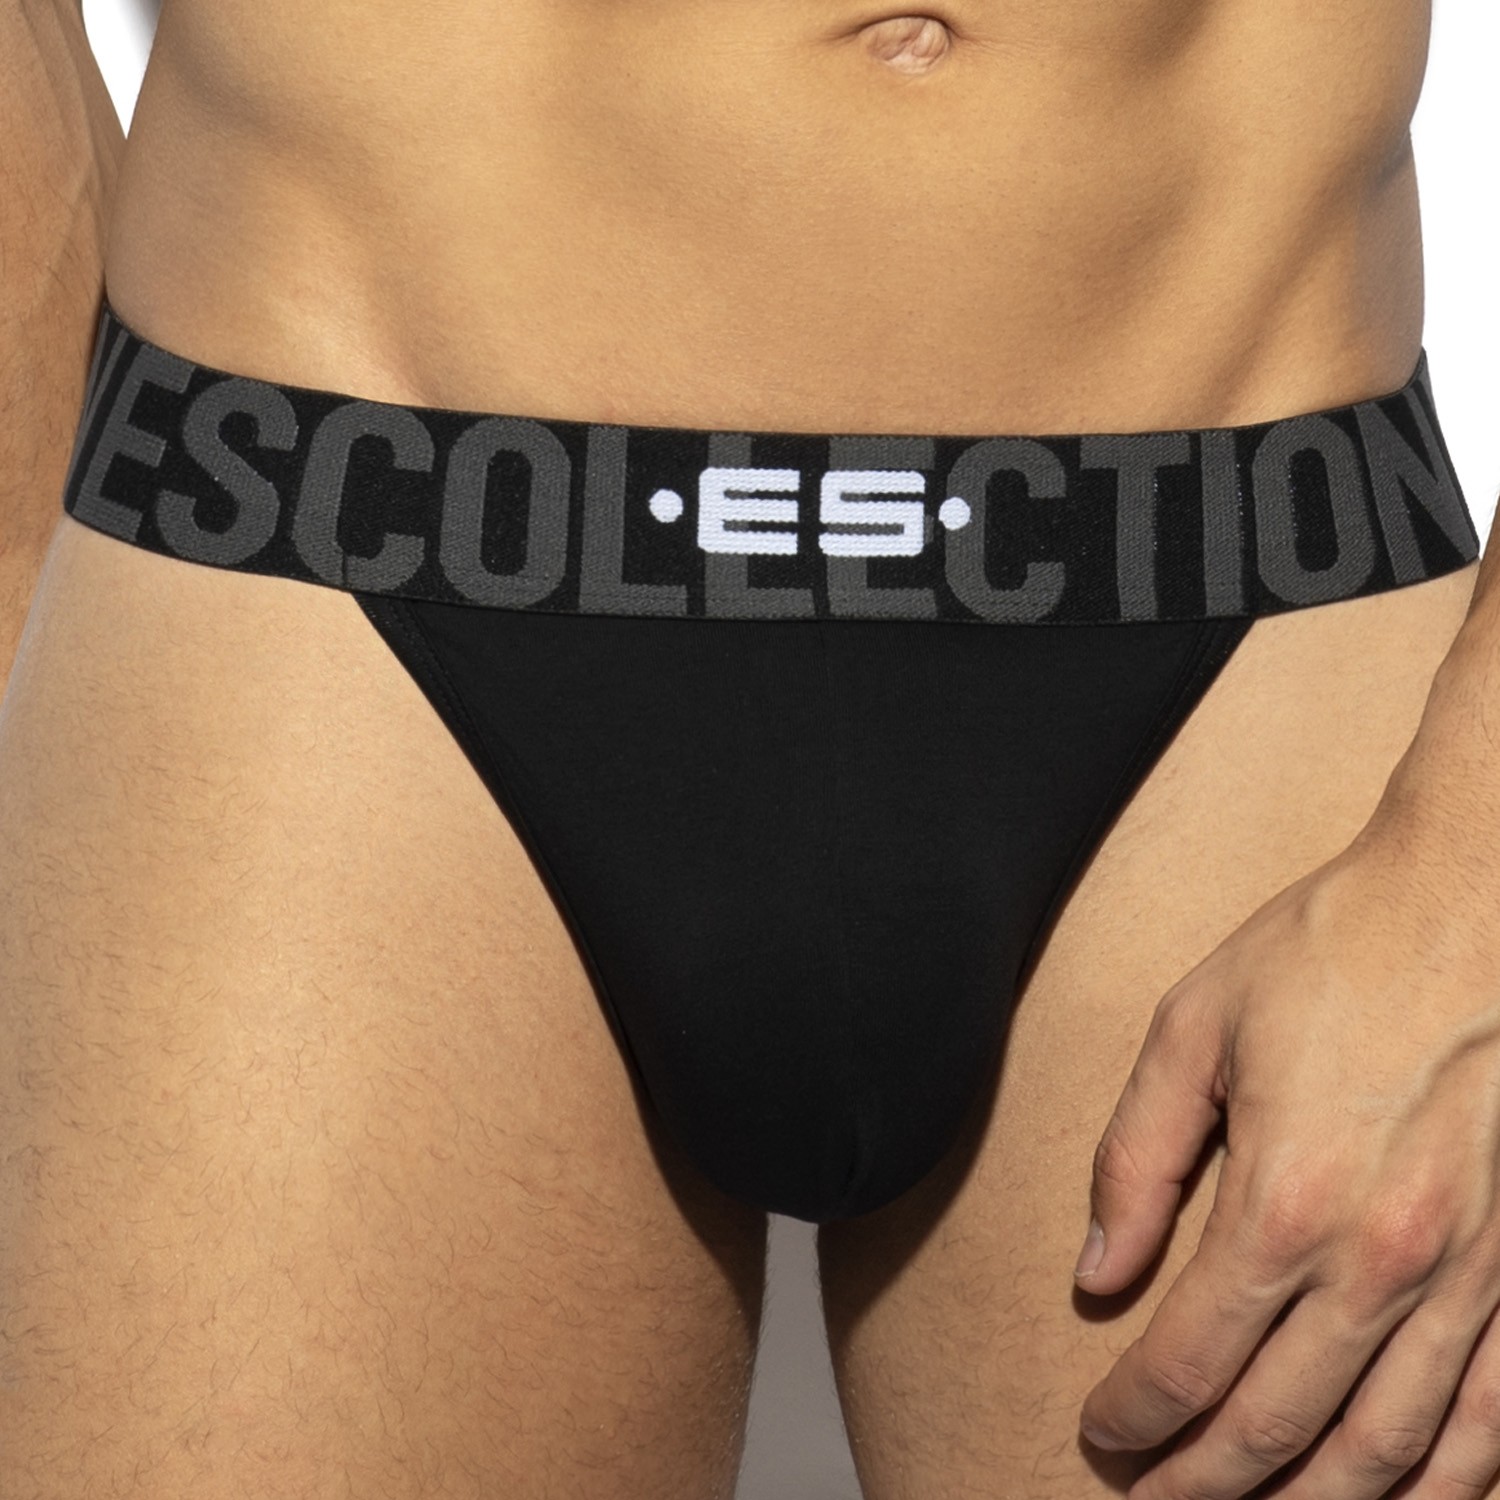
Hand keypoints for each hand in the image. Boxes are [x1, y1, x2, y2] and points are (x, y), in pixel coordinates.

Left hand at [1074, 808, 1499, 1499]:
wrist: (1475, 901)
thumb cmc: (1328, 954)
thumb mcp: (1193, 1029)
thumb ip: (1136, 1158)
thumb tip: (1097, 1272)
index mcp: (1284, 1200)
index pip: (1189, 1358)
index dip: (1135, 1415)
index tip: (1101, 1436)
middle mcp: (1381, 1261)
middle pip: (1280, 1425)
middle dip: (1206, 1482)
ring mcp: (1471, 1276)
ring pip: (1393, 1450)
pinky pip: (1495, 1417)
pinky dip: (1450, 1480)